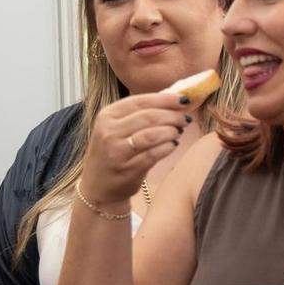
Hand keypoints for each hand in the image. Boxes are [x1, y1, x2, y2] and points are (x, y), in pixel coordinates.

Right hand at [79, 89, 187, 206]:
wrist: (98, 185)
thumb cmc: (113, 151)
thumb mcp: (116, 128)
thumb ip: (139, 113)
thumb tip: (173, 100)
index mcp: (107, 115)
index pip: (140, 101)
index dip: (165, 99)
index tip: (184, 99)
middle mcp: (109, 131)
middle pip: (149, 117)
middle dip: (172, 116)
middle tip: (185, 119)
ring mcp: (117, 151)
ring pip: (152, 135)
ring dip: (171, 131)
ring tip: (179, 131)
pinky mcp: (127, 169)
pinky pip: (154, 154)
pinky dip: (168, 148)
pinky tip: (173, 145)